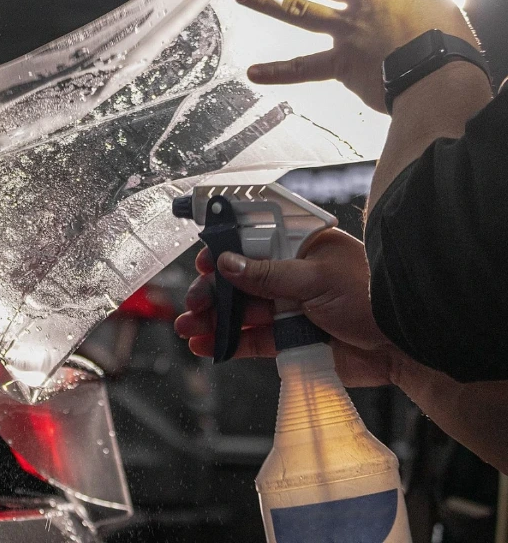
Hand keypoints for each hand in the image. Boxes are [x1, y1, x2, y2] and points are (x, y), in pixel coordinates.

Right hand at [173, 228, 395, 386]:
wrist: (405, 349)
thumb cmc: (374, 299)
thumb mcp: (317, 279)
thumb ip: (268, 275)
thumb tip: (226, 264)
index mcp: (301, 248)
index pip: (253, 243)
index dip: (225, 252)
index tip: (205, 263)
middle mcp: (291, 276)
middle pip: (239, 281)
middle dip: (212, 293)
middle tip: (193, 304)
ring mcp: (289, 309)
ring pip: (241, 313)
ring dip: (212, 320)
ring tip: (188, 328)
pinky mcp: (290, 340)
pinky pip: (252, 340)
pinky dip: (228, 343)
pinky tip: (206, 344)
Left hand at [235, 0, 479, 111]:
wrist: (441, 72)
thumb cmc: (449, 41)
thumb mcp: (439, 6)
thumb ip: (412, 6)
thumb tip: (400, 20)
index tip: (388, 8)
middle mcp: (363, 0)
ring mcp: (347, 30)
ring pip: (300, 11)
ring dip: (266, 3)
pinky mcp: (340, 63)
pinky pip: (303, 67)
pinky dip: (277, 72)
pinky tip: (253, 72)